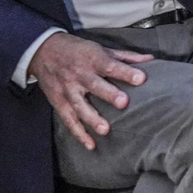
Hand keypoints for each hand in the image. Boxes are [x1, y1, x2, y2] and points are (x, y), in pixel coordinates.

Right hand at [26, 33, 151, 150]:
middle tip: (123, 103)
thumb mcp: (100, 48)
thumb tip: (151, 59)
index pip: (111, 65)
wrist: (42, 51)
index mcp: (92, 59)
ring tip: (105, 129)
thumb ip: (125, 56)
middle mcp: (79, 74)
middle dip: (109, 94)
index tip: (141, 78)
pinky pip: (68, 119)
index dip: (126, 72)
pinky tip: (90, 144)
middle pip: (95, 85)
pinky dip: (78, 133)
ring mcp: (68, 89)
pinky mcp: (58, 102)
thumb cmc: (78, 50)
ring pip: (79, 105)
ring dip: (92, 118)